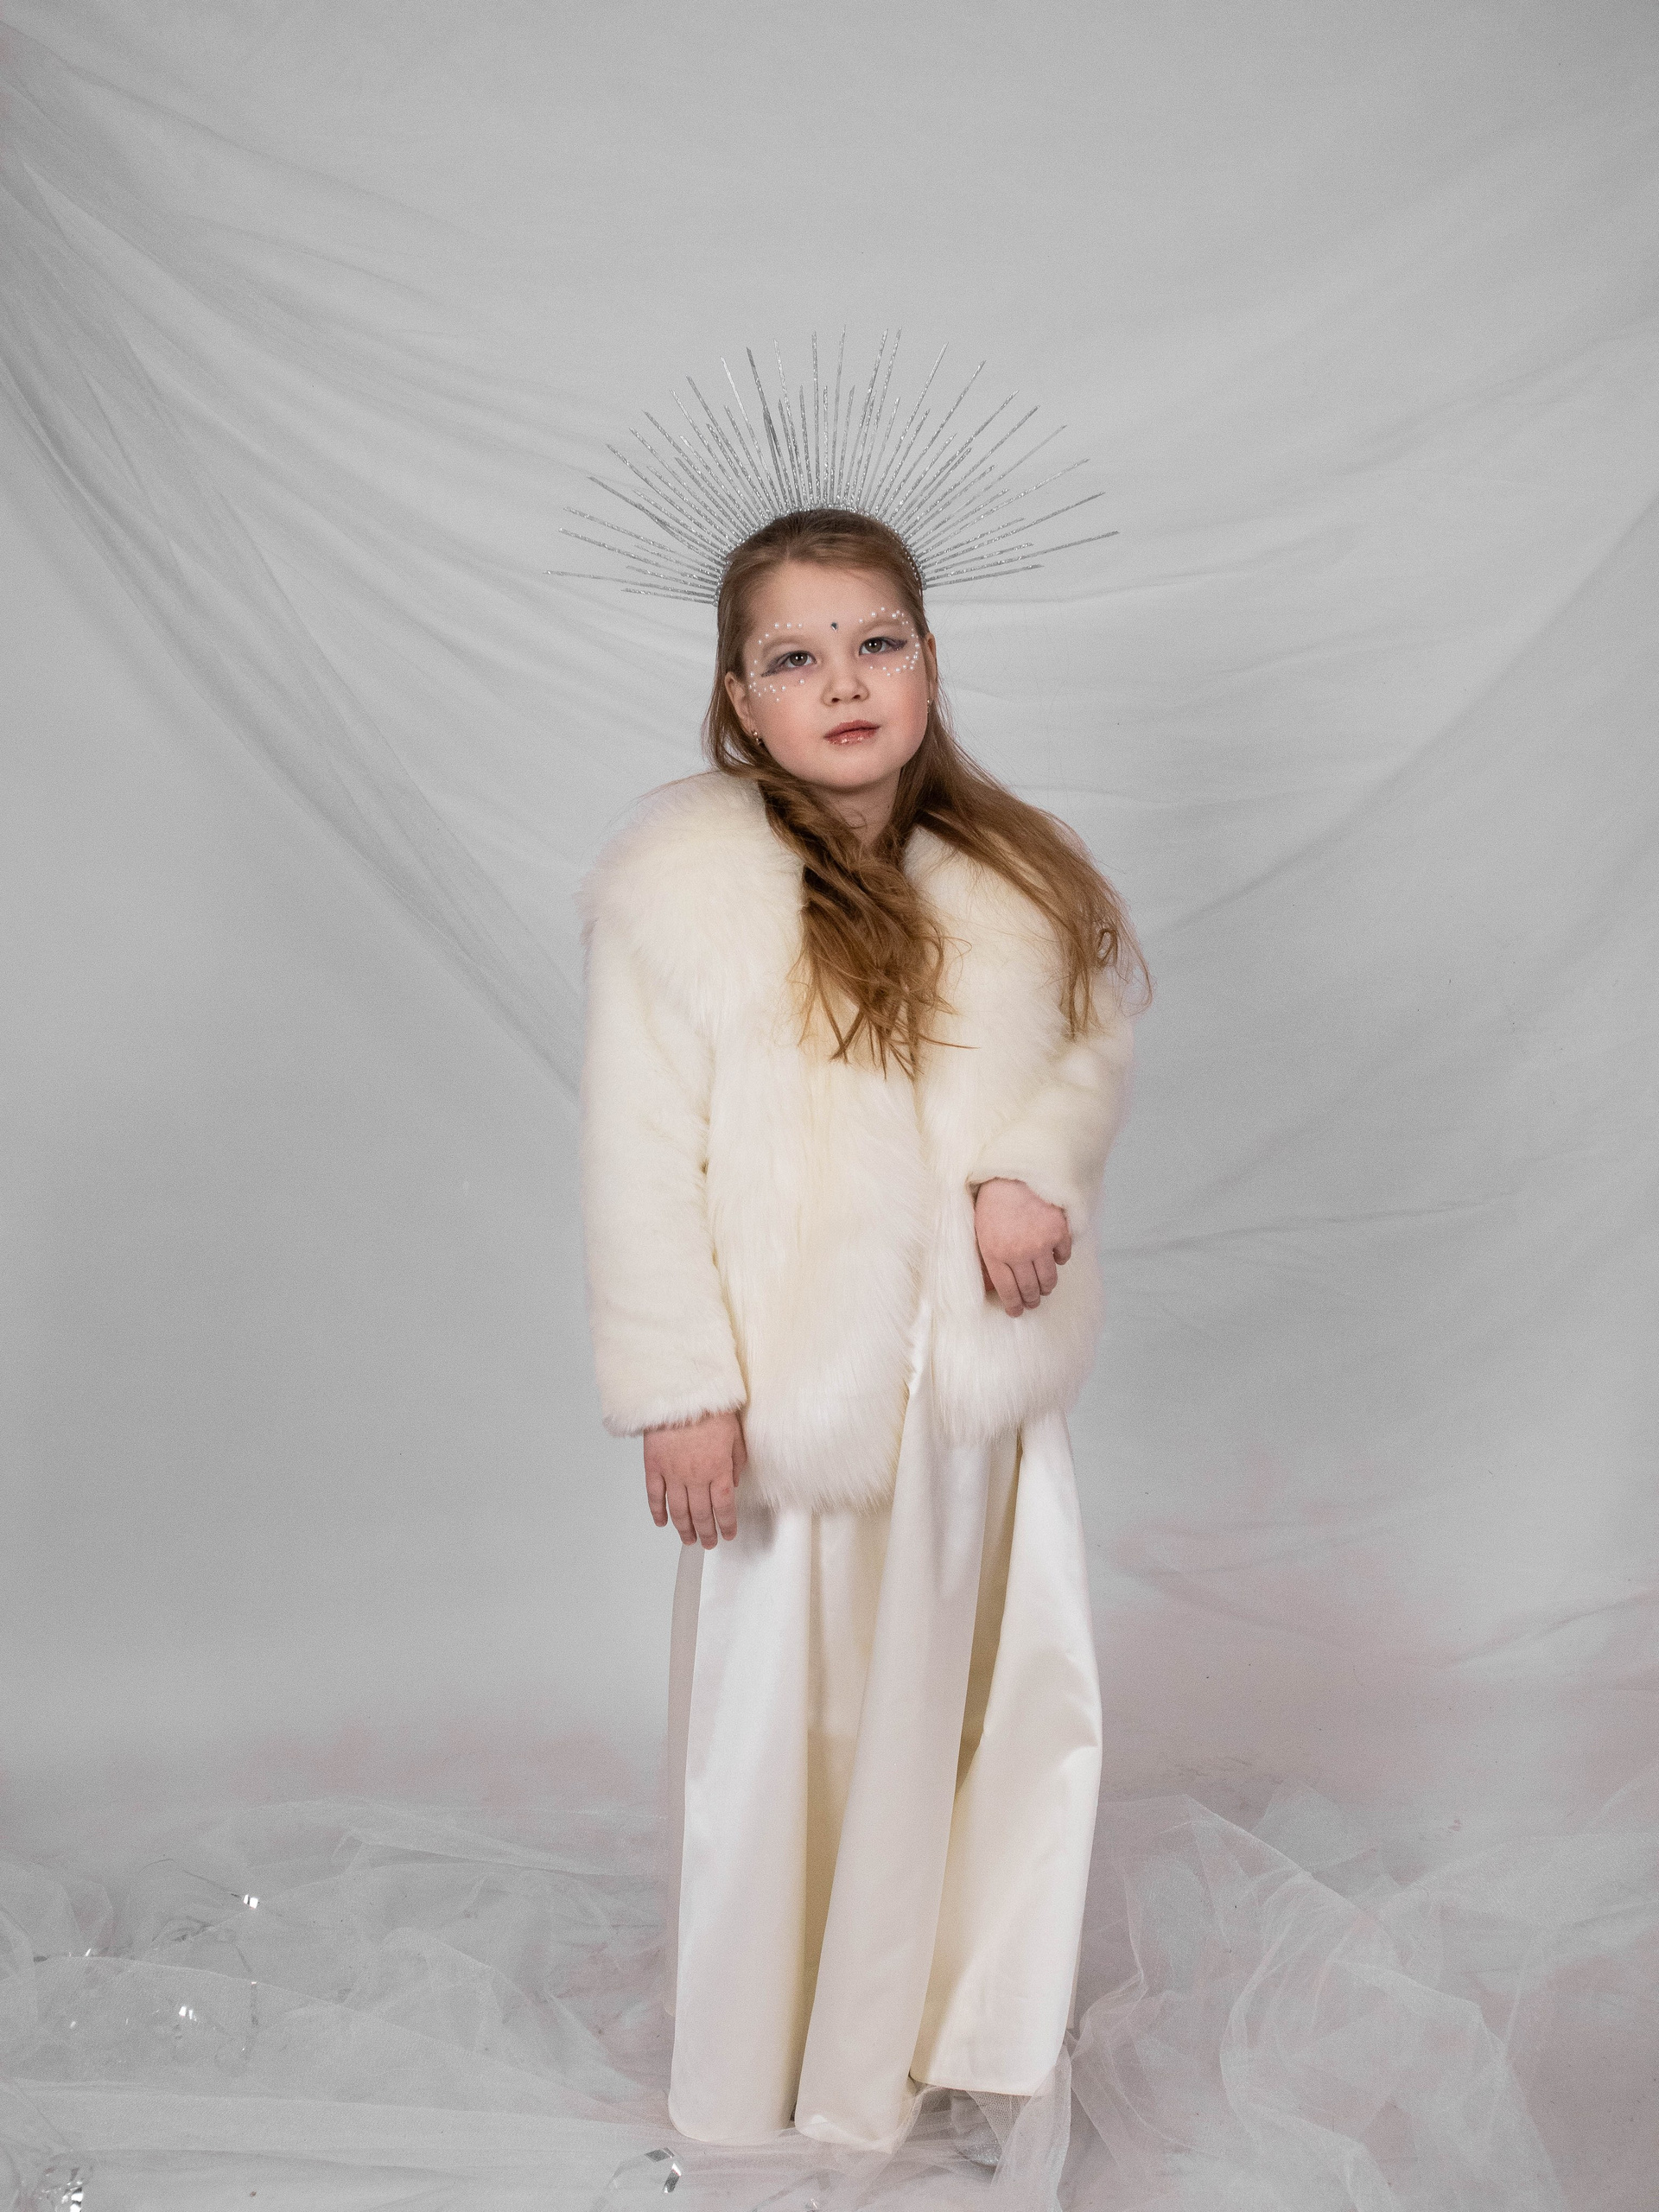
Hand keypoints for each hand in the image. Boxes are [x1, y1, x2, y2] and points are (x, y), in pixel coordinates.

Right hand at [643, 1408, 745, 1546]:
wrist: (679, 1392)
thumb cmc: (709, 1408)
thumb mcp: (735, 1433)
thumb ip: (736, 1461)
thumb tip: (734, 1482)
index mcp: (718, 1469)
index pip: (724, 1507)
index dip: (726, 1525)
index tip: (728, 1534)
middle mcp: (696, 1477)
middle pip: (701, 1514)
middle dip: (706, 1532)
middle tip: (708, 1543)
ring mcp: (672, 1474)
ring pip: (678, 1510)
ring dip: (684, 1529)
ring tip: (688, 1540)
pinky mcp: (654, 1467)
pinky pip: (654, 1496)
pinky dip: (657, 1512)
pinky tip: (662, 1523)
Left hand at [973, 1178, 1072, 1316]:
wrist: (1015, 1171)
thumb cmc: (994, 1201)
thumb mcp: (981, 1230)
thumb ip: (986, 1258)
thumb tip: (992, 1287)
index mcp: (995, 1253)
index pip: (1007, 1291)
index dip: (1014, 1306)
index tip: (1017, 1312)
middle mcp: (1019, 1253)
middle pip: (1030, 1289)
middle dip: (1032, 1300)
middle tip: (1033, 1302)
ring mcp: (1041, 1243)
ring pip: (1049, 1279)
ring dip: (1046, 1287)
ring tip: (1044, 1288)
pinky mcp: (1059, 1232)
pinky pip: (1063, 1257)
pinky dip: (1059, 1259)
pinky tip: (1054, 1258)